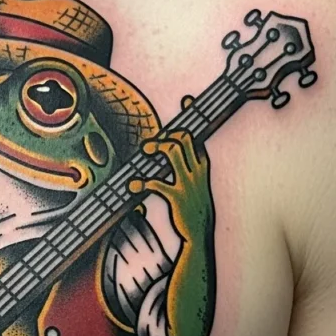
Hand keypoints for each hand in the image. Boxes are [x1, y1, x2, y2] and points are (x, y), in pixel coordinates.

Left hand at [128, 97, 213, 242]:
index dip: (191, 117)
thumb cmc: (194, 209)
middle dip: (166, 134)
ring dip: (156, 147)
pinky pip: (158, 183)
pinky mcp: (177, 197)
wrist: (199, 235)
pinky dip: (142, 182)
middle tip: (151, 144)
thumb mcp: (197, 185)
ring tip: (144, 152)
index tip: (186, 100)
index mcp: (202, 166)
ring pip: (173, 152)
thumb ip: (189, 167)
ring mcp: (188, 183)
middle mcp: (197, 171)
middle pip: (184, 138)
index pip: (198, 135)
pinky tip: (133, 186)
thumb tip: (175, 153)